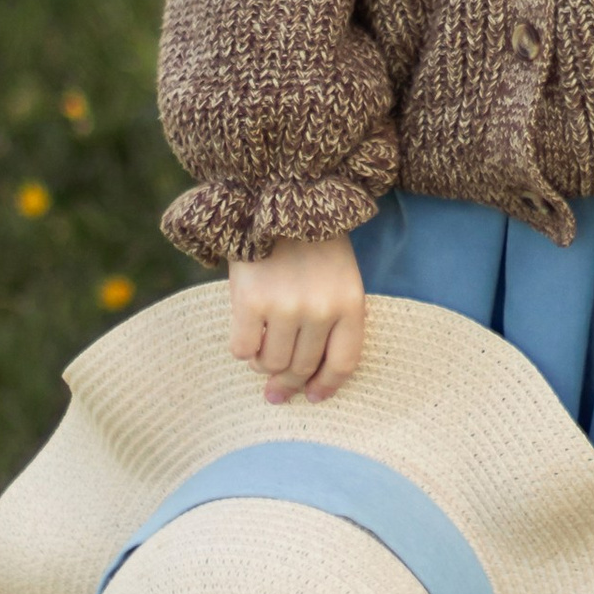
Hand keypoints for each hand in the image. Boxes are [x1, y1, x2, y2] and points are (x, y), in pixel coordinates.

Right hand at [227, 234, 366, 403]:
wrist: (277, 196)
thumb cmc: (310, 242)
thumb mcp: (339, 277)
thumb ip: (332, 320)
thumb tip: (305, 378)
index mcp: (350, 304)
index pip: (342, 364)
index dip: (326, 387)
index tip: (313, 397)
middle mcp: (320, 310)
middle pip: (303, 368)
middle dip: (288, 383)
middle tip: (275, 391)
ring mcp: (285, 307)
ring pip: (271, 363)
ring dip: (263, 364)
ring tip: (261, 349)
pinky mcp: (250, 301)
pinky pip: (243, 349)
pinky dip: (242, 348)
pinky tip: (245, 333)